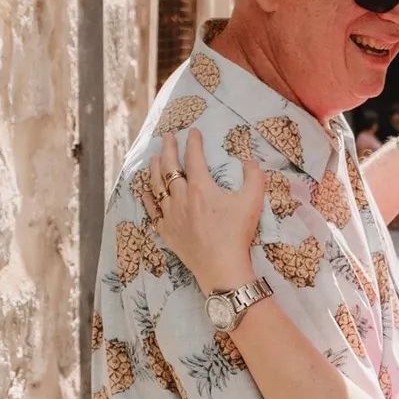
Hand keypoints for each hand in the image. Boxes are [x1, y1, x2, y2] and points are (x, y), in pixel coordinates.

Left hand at [141, 128, 266, 293]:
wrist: (221, 267)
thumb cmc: (237, 233)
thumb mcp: (253, 201)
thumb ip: (254, 176)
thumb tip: (250, 160)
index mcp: (201, 188)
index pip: (194, 157)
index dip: (194, 142)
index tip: (194, 131)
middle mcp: (181, 198)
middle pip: (169, 167)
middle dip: (168, 148)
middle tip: (167, 136)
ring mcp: (171, 215)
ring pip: (157, 186)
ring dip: (154, 168)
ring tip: (153, 157)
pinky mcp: (167, 230)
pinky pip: (151, 209)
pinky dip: (146, 196)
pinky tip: (144, 189)